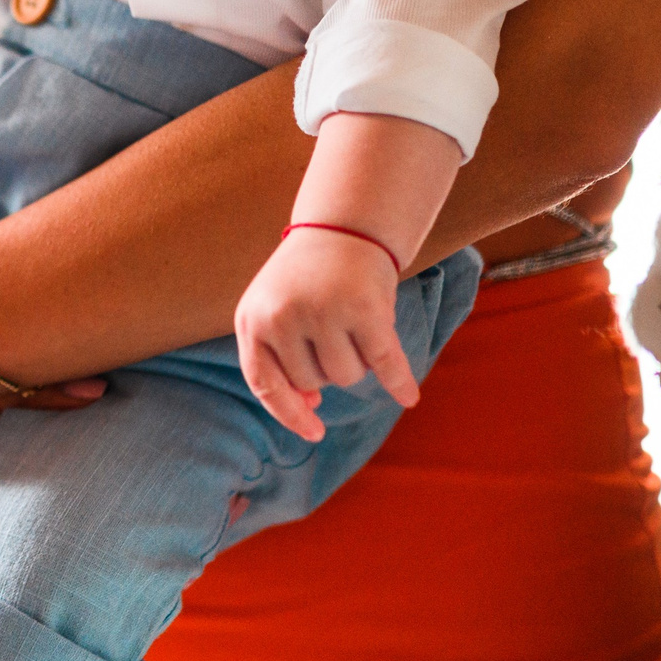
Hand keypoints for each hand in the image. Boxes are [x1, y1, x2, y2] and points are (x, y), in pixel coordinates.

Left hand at [234, 226, 417, 441]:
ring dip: (357, 360)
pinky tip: (408, 397)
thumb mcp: (275, 311)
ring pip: (347, 375)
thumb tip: (307, 405)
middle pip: (314, 382)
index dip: (289, 412)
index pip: (264, 384)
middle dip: (328, 367)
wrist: (341, 228)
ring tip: (352, 324)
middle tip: (334, 332)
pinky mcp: (364, 309)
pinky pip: (384, 362)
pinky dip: (398, 381)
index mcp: (252, 320)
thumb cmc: (305, 279)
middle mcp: (282, 317)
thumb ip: (281, 356)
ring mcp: (323, 313)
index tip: (313, 432)